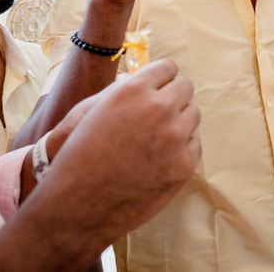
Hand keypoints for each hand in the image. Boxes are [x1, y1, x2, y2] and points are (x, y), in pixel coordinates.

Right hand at [37, 59, 200, 240]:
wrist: (78, 206)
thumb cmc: (78, 155)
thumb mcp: (91, 110)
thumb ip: (122, 89)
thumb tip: (140, 78)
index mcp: (134, 90)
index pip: (167, 67)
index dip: (160, 78)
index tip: (156, 87)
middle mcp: (159, 109)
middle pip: (185, 87)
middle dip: (172, 96)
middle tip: (158, 112)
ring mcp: (175, 137)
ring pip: (193, 114)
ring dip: (179, 120)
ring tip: (156, 136)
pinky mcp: (184, 164)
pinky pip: (195, 142)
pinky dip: (182, 147)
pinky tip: (161, 156)